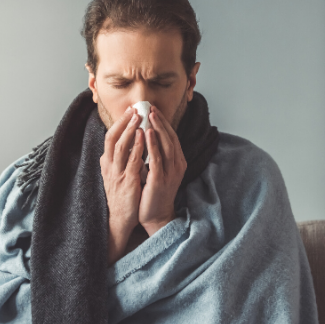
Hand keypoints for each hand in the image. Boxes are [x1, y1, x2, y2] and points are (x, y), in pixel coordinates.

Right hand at [100, 107, 144, 264]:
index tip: (129, 110)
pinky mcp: (127, 182)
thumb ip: (120, 159)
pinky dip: (137, 147)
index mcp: (107, 163)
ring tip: (138, 117)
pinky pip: (132, 161)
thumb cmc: (121, 195)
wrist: (120, 218)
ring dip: (129, 130)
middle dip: (123, 122)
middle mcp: (109, 166)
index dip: (119, 123)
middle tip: (134, 108)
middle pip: (112, 138)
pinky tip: (143, 136)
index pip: (109, 137)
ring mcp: (117, 174)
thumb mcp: (116, 174)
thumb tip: (127, 141)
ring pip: (120, 147)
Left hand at [139, 106, 186, 235]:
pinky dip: (153, 145)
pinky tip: (147, 134)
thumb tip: (148, 136)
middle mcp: (177, 165)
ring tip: (150, 115)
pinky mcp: (160, 180)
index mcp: (177, 162)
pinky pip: (157, 159)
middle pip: (170, 138)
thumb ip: (157, 155)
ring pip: (166, 146)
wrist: (156, 215)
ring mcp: (170, 173)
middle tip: (151, 107)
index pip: (171, 137)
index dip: (163, 123)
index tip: (153, 110)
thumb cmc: (154, 192)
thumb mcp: (158, 170)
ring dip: (158, 129)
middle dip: (160, 121)